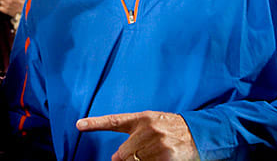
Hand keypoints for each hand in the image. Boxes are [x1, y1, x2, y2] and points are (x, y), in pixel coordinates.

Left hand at [76, 111, 198, 160]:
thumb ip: (133, 136)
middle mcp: (147, 129)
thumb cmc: (171, 128)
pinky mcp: (166, 157)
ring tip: (155, 154)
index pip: (113, 121)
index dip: (94, 123)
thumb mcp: (151, 123)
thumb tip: (116, 158)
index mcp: (141, 118)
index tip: (79, 125)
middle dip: (126, 158)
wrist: (198, 133)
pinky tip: (161, 158)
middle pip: (123, 154)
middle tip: (140, 154)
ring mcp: (156, 143)